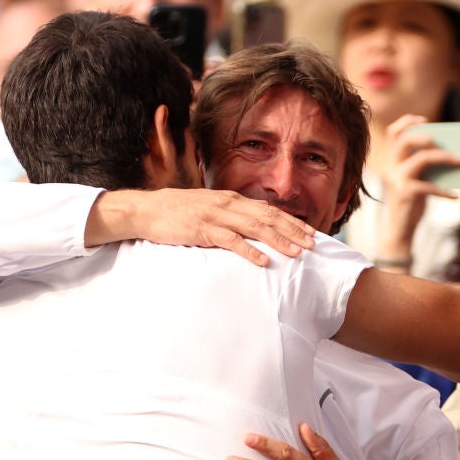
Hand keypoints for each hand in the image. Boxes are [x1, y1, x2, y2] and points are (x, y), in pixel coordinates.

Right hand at [87, 188, 315, 266]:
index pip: (267, 209)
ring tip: (296, 253)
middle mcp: (227, 204)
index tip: (309, 233)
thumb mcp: (207, 209)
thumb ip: (228, 216)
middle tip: (313, 245)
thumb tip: (248, 228)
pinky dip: (249, 250)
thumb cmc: (176, 212)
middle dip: (292, 230)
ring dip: (278, 240)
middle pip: (268, 217)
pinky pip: (230, 240)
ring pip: (254, 227)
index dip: (290, 221)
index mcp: (230, 199)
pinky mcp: (202, 229)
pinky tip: (263, 260)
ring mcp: (215, 215)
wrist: (146, 210)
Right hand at [371, 115, 459, 266]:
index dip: (408, 122)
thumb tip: (454, 154)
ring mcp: (396, 180)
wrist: (399, 233)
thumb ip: (427, 168)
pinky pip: (429, 186)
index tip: (426, 121)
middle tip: (444, 142)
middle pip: (405, 140)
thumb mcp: (418, 182)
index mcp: (394, 162)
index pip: (394, 133)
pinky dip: (445, 190)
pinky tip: (457, 197)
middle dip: (427, 136)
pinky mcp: (404, 194)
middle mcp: (391, 168)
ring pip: (420, 158)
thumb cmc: (411, 206)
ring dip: (444, 157)